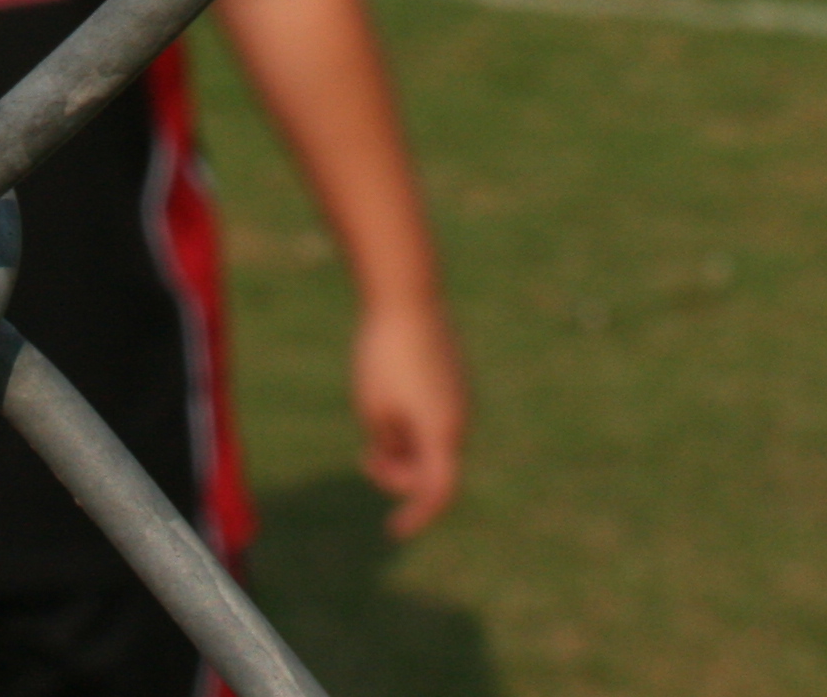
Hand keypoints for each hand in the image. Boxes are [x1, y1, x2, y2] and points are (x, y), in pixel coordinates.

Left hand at [350, 297, 467, 535]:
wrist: (408, 295)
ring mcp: (460, 397)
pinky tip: (387, 402)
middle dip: (399, 473)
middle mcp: (459, 419)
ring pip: (434, 441)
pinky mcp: (455, 378)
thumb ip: (388, 445)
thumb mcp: (372, 409)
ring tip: (372, 425)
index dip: (416, 516)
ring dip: (404, 447)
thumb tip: (399, 455)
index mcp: (441, 432)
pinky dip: (414, 426)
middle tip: (365, 458)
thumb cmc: (384, 355)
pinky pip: (436, 417)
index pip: (436, 493)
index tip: (393, 530)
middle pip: (432, 468)